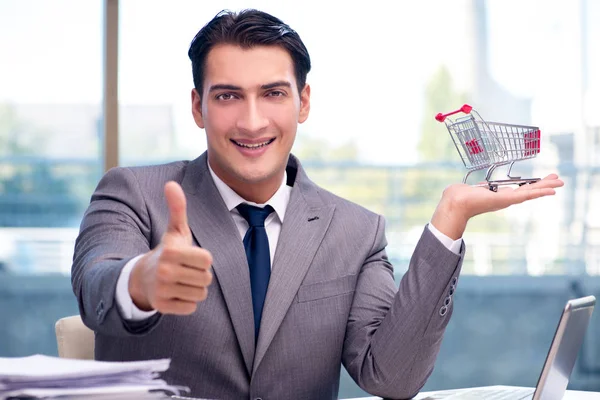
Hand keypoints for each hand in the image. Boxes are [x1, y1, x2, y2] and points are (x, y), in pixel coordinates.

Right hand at [129, 181, 212, 314]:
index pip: (207, 260)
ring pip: (201, 294)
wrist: (141, 279)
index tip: (190, 257)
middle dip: (199, 275)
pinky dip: (187, 302)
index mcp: (171, 252)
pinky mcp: (162, 307)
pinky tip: (176, 293)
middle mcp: (165, 271)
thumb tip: (171, 184)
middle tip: (185, 271)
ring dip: (194, 289)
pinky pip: (191, 307)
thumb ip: (177, 208)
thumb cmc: (166, 252)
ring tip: (181, 281)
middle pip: (206, 278)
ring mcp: (163, 290)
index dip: (203, 259)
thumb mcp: (174, 231)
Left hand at [431, 174, 563, 239]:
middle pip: (529, 191)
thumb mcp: (472, 188)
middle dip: (544, 185)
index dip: (531, 186)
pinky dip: (539, 192)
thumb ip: (478, 187)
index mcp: (498, 195)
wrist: (455, 203)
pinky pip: (526, 195)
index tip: (541, 182)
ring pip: (531, 193)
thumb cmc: (458, 196)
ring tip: (561, 183)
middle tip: (559, 180)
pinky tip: (551, 190)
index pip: (519, 190)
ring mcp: (506, 200)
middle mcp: (504, 199)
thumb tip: (477, 186)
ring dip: (546, 187)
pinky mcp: (506, 199)